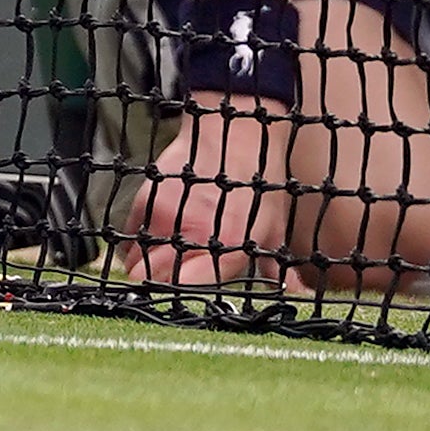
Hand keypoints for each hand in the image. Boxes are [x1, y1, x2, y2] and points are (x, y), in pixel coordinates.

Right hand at [117, 99, 295, 283]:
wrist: (234, 129)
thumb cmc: (258, 181)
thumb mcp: (273, 227)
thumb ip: (277, 267)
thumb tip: (298, 293)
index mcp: (228, 251)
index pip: (185, 291)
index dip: (179, 301)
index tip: (180, 302)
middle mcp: (193, 237)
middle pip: (152, 281)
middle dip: (157, 287)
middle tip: (166, 284)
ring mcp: (166, 218)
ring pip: (136, 263)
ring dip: (145, 267)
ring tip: (160, 262)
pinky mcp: (148, 200)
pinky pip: (130, 235)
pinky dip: (137, 241)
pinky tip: (154, 237)